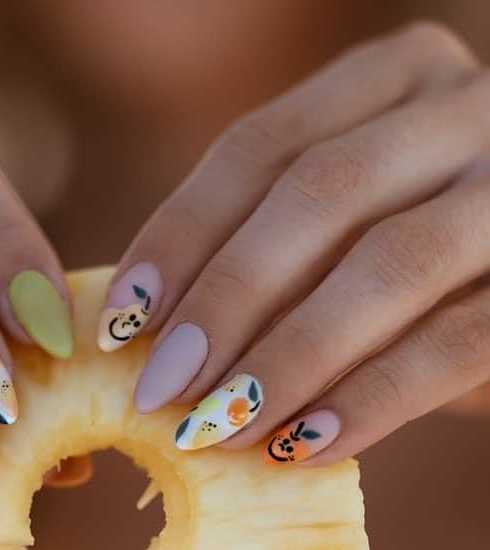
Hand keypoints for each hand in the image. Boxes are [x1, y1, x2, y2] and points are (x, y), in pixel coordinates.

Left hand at [99, 22, 489, 464]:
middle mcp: (463, 111)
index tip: (121, 321)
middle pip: (320, 193)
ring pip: (390, 263)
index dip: (179, 236)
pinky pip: (458, 342)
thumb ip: (268, 250)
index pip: (259, 147)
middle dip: (226, 300)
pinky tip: (300, 445)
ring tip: (219, 427)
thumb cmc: (410, 260)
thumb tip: (145, 329)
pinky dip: (372, 398)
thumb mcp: (341, 229)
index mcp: (393, 78)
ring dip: (287, 357)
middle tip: (159, 388)